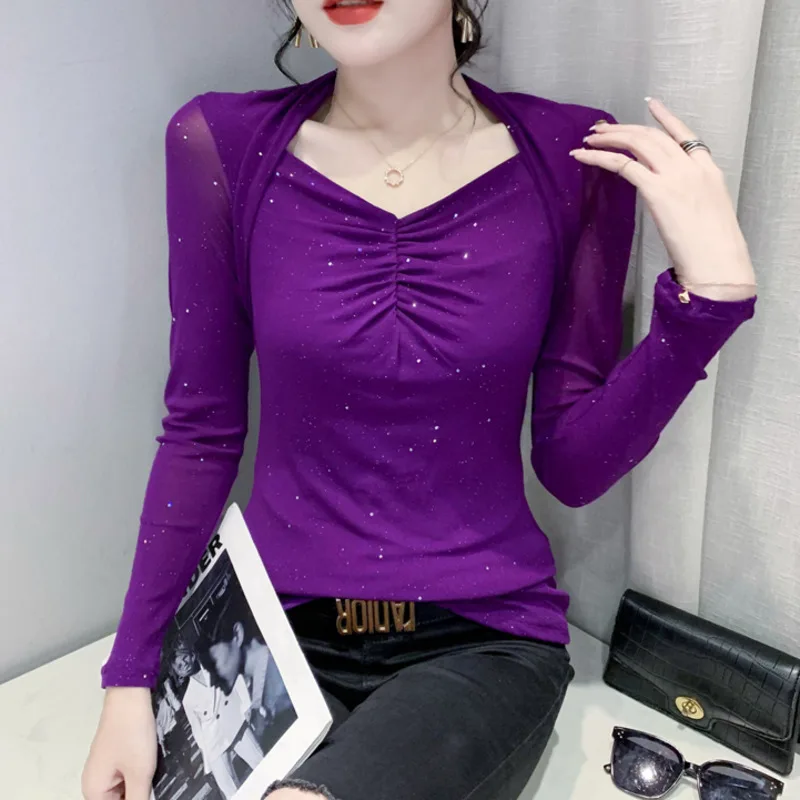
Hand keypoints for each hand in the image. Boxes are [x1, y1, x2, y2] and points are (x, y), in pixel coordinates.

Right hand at [82, 687, 156, 799]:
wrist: (130, 696)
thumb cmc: (132, 732)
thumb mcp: (139, 772)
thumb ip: (139, 799)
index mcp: (93, 791)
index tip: (148, 793)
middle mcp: (95, 782)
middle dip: (137, 795)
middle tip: (153, 784)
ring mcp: (106, 768)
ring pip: (124, 789)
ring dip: (139, 787)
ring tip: (154, 777)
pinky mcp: (116, 756)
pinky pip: (127, 775)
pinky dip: (139, 775)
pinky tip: (153, 770)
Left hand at [570, 97, 756, 299]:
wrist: (718, 261)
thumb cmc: (714, 248)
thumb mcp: (710, 212)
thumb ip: (690, 197)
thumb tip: (670, 201)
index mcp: (709, 169)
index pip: (684, 134)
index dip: (666, 117)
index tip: (651, 104)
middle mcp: (691, 166)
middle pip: (652, 136)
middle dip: (624, 129)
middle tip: (601, 129)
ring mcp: (675, 176)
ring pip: (637, 143)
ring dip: (610, 138)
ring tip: (589, 139)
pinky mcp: (657, 190)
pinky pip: (623, 165)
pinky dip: (600, 157)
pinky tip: (585, 155)